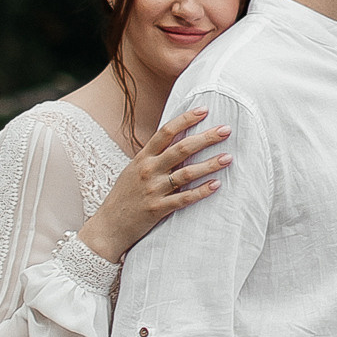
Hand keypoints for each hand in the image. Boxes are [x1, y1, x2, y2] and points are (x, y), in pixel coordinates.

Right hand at [77, 106, 230, 264]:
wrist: (108, 226)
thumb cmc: (124, 196)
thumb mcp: (134, 170)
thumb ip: (153, 157)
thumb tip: (177, 142)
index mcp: (142, 157)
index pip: (166, 131)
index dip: (186, 119)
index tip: (204, 110)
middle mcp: (148, 170)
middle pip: (181, 148)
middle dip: (206, 138)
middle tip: (226, 130)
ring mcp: (153, 190)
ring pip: (186, 173)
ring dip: (209, 164)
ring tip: (228, 157)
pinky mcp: (157, 209)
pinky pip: (184, 198)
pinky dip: (201, 191)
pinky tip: (216, 185)